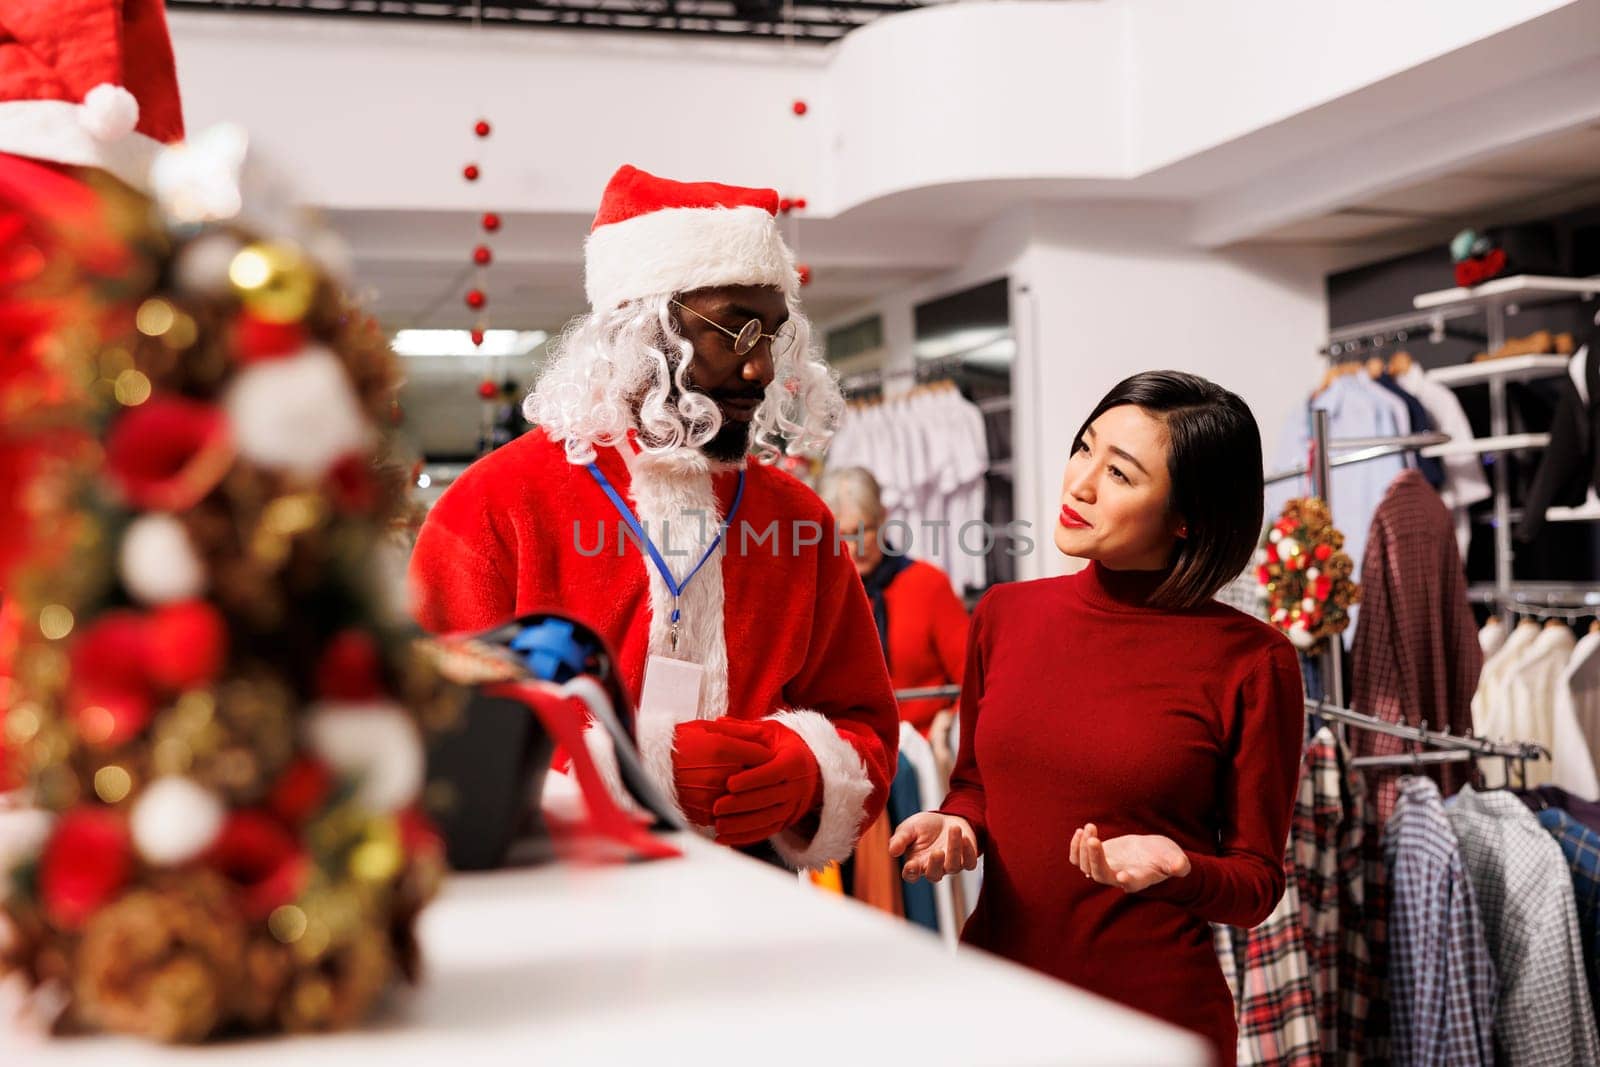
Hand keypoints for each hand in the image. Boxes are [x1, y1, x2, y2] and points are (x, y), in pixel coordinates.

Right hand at [671, 719, 772, 828]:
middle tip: (765, 770)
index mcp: (720, 749)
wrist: (652, 767)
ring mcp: (712, 796)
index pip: (761, 754)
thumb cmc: (680, 743)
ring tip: (749, 785)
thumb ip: (736, 730)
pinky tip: (732, 797)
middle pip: (756, 777)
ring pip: (746, 797)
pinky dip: (735, 806)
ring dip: (751, 792)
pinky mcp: (705, 813)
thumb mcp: (706, 728)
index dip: (767, 754)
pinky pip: (730, 812)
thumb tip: (763, 735)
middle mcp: (718, 774)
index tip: (768, 754)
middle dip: (763, 774)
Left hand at [710, 720, 820, 846]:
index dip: (751, 779)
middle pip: (767, 799)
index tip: (730, 783)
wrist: (812, 769)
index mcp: (793, 762)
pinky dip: (745, 838)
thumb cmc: (785, 746)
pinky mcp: (785, 821)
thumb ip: (744, 730)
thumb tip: (718, 723)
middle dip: (741, 805)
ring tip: (718, 826)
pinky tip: (724, 840)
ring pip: (766, 819)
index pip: (772, 773)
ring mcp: (791, 807)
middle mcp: (795, 787)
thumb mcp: (771, 732)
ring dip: (741, 825)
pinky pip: (765, 832)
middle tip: (717, 807)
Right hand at [888, 812, 978, 883]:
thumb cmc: (924, 826)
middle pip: (934, 875)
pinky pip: (969, 863)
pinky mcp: (966, 860)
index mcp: (916, 862)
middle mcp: (934, 867)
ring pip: (953, 867)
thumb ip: (900, 839)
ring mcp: (951, 865)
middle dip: (935, 864)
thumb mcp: (909, 828)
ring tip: (953, 828)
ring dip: (954, 849)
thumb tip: (892, 851)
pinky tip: (964, 837)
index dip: (911, 873)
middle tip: (937, 851)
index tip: (912, 864)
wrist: (946, 818)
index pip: (911, 875)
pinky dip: (969, 851)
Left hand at [1069, 824, 1190, 893]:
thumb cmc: (1166, 857)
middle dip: (1094, 858)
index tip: (1123, 876)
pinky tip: (1081, 831)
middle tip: (1094, 839)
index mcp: (1140, 879)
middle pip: (1100, 874)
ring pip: (1085, 866)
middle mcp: (1119, 877)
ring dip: (1083, 848)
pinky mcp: (1097, 858)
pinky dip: (1076, 847)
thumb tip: (1181, 867)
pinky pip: (1078, 858)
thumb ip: (1178, 864)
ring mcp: (1106, 868)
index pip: (1132, 884)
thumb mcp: (1175, 859)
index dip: (1128, 881)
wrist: (1152, 854)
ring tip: (1090, 828)